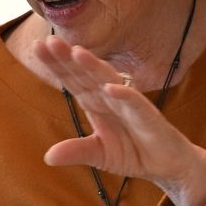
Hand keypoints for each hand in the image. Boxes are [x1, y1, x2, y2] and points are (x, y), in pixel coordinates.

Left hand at [23, 35, 205, 205]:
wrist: (167, 165)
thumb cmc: (133, 152)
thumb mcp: (99, 155)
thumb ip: (76, 152)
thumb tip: (47, 157)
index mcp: (96, 103)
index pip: (73, 80)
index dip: (57, 64)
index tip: (37, 47)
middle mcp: (110, 98)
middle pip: (86, 74)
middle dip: (68, 58)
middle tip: (49, 40)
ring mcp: (130, 105)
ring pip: (109, 80)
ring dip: (94, 66)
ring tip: (76, 52)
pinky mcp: (149, 117)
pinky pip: (136, 103)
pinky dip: (124, 94)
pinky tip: (110, 87)